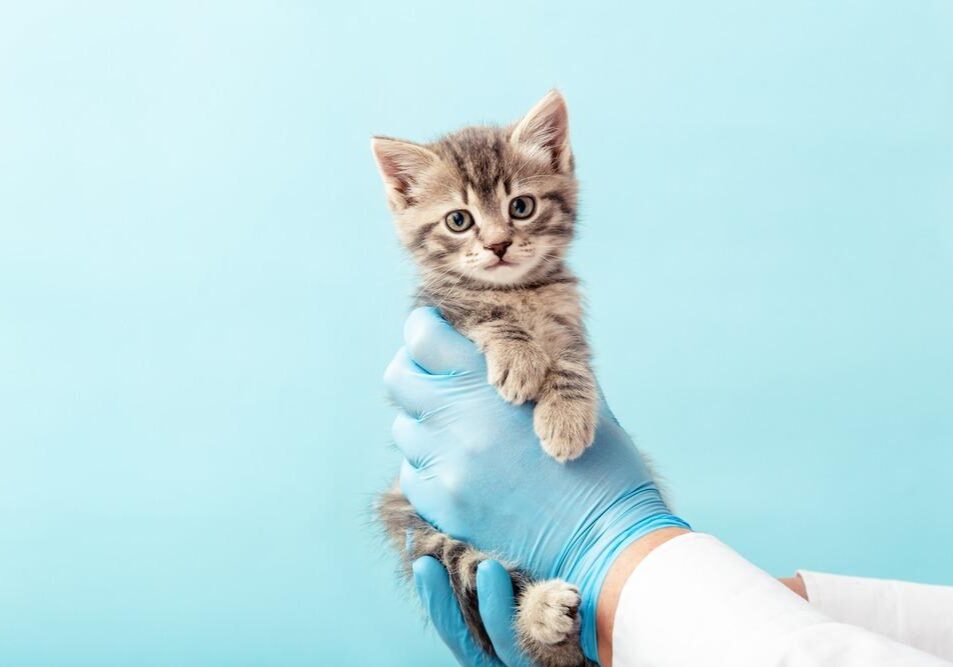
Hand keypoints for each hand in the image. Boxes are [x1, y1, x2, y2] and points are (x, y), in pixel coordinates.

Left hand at [386, 308, 689, 659]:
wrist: (606, 536)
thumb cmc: (602, 459)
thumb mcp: (575, 391)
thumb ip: (533, 361)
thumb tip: (502, 337)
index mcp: (487, 380)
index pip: (420, 337)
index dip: (426, 329)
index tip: (437, 332)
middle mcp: (456, 418)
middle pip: (399, 378)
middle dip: (416, 371)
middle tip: (441, 380)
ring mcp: (446, 465)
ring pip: (405, 427)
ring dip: (425, 423)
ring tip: (461, 431)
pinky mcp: (444, 505)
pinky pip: (412, 473)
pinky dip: (430, 467)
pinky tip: (463, 469)